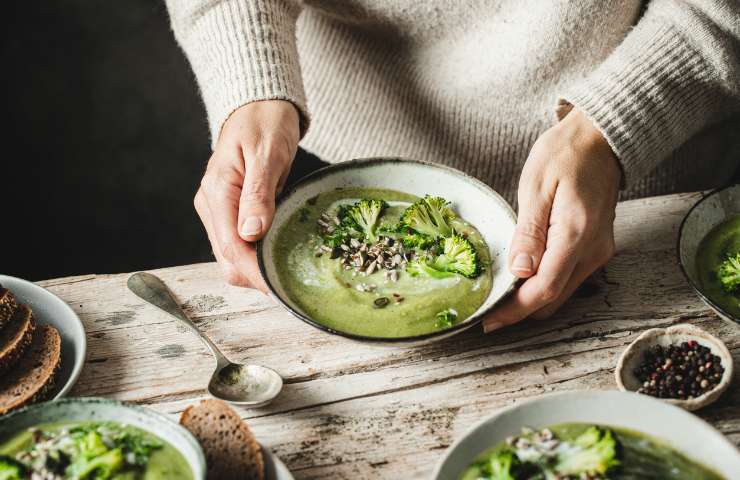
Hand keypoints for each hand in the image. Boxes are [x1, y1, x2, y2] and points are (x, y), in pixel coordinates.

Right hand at [194, 100, 299, 291]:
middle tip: (292, 284)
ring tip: (289, 273)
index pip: (232, 248)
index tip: (280, 288)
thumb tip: (251, 234)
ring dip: (257, 269)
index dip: (255, 273)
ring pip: (232, 257)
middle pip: (228, 260)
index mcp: (217, 192)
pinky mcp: (229, 211)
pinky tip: (279, 257)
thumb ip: (258, 195)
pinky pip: (240, 244)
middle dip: (256, 277)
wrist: (259, 105)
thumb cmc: (266, 122)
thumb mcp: (268, 155)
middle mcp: (211, 205)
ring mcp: (218, 209)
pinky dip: (257, 256)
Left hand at [483, 108, 620, 332]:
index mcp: (576, 234)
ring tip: (500, 296)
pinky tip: (523, 277)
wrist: (601, 137)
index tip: (489, 319)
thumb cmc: (565, 154)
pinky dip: (546, 284)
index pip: (545, 289)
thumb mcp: (536, 187)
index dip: (515, 310)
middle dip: (521, 310)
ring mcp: (599, 251)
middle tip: (488, 309)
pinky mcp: (597, 247)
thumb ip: (529, 232)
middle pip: (554, 298)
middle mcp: (594, 250)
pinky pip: (569, 277)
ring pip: (563, 292)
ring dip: (533, 298)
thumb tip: (519, 272)